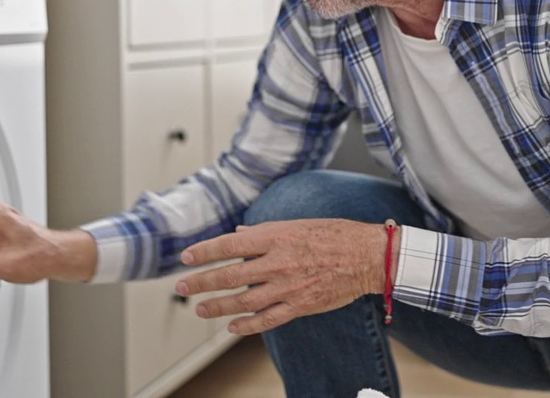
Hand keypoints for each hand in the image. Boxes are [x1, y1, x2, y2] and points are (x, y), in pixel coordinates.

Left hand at [176, 219, 386, 335]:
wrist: (367, 256)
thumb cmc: (336, 235)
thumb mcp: (298, 224)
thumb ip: (265, 231)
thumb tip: (239, 236)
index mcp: (277, 236)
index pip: (230, 244)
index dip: (205, 251)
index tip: (186, 257)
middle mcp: (278, 262)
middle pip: (230, 275)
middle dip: (202, 281)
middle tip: (182, 287)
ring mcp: (289, 286)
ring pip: (244, 300)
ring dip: (218, 306)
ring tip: (200, 309)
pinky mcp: (300, 305)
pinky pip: (268, 319)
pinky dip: (247, 325)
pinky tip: (232, 327)